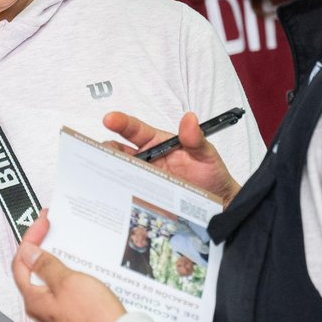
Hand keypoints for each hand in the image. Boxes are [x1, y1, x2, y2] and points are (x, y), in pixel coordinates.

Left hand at [12, 211, 125, 321]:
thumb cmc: (94, 316)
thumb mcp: (68, 281)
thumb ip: (46, 266)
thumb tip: (29, 252)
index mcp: (34, 300)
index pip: (21, 262)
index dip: (31, 238)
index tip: (44, 222)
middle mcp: (41, 310)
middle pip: (34, 272)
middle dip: (43, 248)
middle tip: (54, 228)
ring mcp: (57, 315)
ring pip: (50, 282)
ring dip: (57, 261)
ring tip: (69, 244)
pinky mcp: (72, 318)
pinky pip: (65, 291)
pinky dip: (69, 275)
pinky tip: (81, 268)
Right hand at [104, 111, 240, 205]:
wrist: (218, 202)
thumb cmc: (210, 173)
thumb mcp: (206, 154)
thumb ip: (196, 138)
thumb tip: (190, 119)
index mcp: (157, 143)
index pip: (134, 129)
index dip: (121, 122)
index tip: (110, 119)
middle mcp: (146, 159)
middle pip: (118, 152)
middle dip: (107, 150)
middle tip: (103, 153)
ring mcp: (143, 179)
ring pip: (119, 173)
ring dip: (109, 172)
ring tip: (104, 175)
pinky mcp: (144, 197)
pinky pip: (127, 194)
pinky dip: (118, 194)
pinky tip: (114, 197)